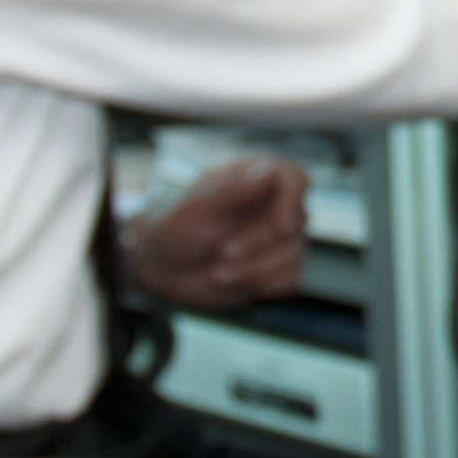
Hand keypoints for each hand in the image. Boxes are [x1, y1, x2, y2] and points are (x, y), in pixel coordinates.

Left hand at [122, 157, 307, 314]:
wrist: (163, 268)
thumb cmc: (175, 229)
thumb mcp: (195, 208)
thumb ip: (232, 190)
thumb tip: (269, 173)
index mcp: (255, 178)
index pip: (293, 178)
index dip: (292, 200)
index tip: (279, 226)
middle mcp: (274, 205)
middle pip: (294, 222)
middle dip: (258, 244)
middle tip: (223, 253)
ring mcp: (279, 238)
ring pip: (294, 254)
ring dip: (254, 269)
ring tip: (216, 274)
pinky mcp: (278, 268)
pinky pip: (291, 278)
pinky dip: (260, 284)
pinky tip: (232, 281)